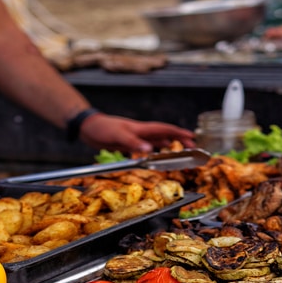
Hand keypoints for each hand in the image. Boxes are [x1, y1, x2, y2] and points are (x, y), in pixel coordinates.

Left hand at [78, 114, 195, 154]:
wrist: (89, 128)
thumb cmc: (103, 128)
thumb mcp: (118, 135)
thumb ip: (133, 142)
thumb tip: (149, 149)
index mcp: (141, 128)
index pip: (164, 130)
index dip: (179, 133)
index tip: (192, 137)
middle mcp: (141, 132)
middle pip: (165, 135)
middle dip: (179, 140)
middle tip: (192, 147)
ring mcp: (136, 137)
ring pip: (157, 141)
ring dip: (170, 146)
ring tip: (181, 151)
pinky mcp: (130, 143)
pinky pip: (148, 147)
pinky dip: (156, 151)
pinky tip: (159, 154)